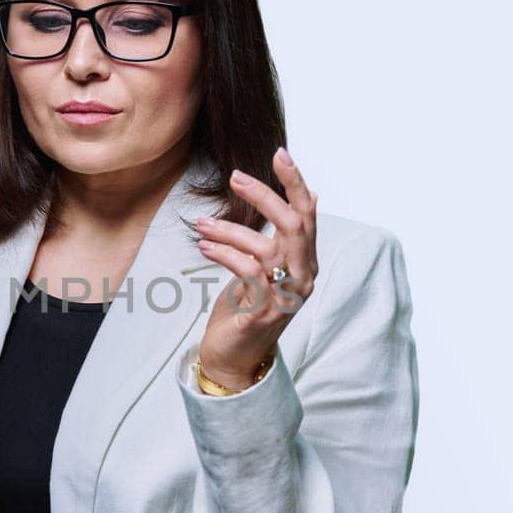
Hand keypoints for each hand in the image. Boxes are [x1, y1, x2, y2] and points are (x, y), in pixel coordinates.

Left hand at [194, 146, 319, 389]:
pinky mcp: (264, 312)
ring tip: (201, 224)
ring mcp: (286, 297)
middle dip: (265, 197)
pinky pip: (247, 272)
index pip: (307, 215)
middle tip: (235, 178)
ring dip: (230, 230)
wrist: (234, 359)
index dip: (295, 184)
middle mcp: (302, 278)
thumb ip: (285, 236)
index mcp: (304, 263)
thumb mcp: (268, 266)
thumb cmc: (248, 308)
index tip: (279, 153)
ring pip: (265, 248)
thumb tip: (310, 195)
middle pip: (294, 226)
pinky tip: (204, 247)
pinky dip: (225, 254)